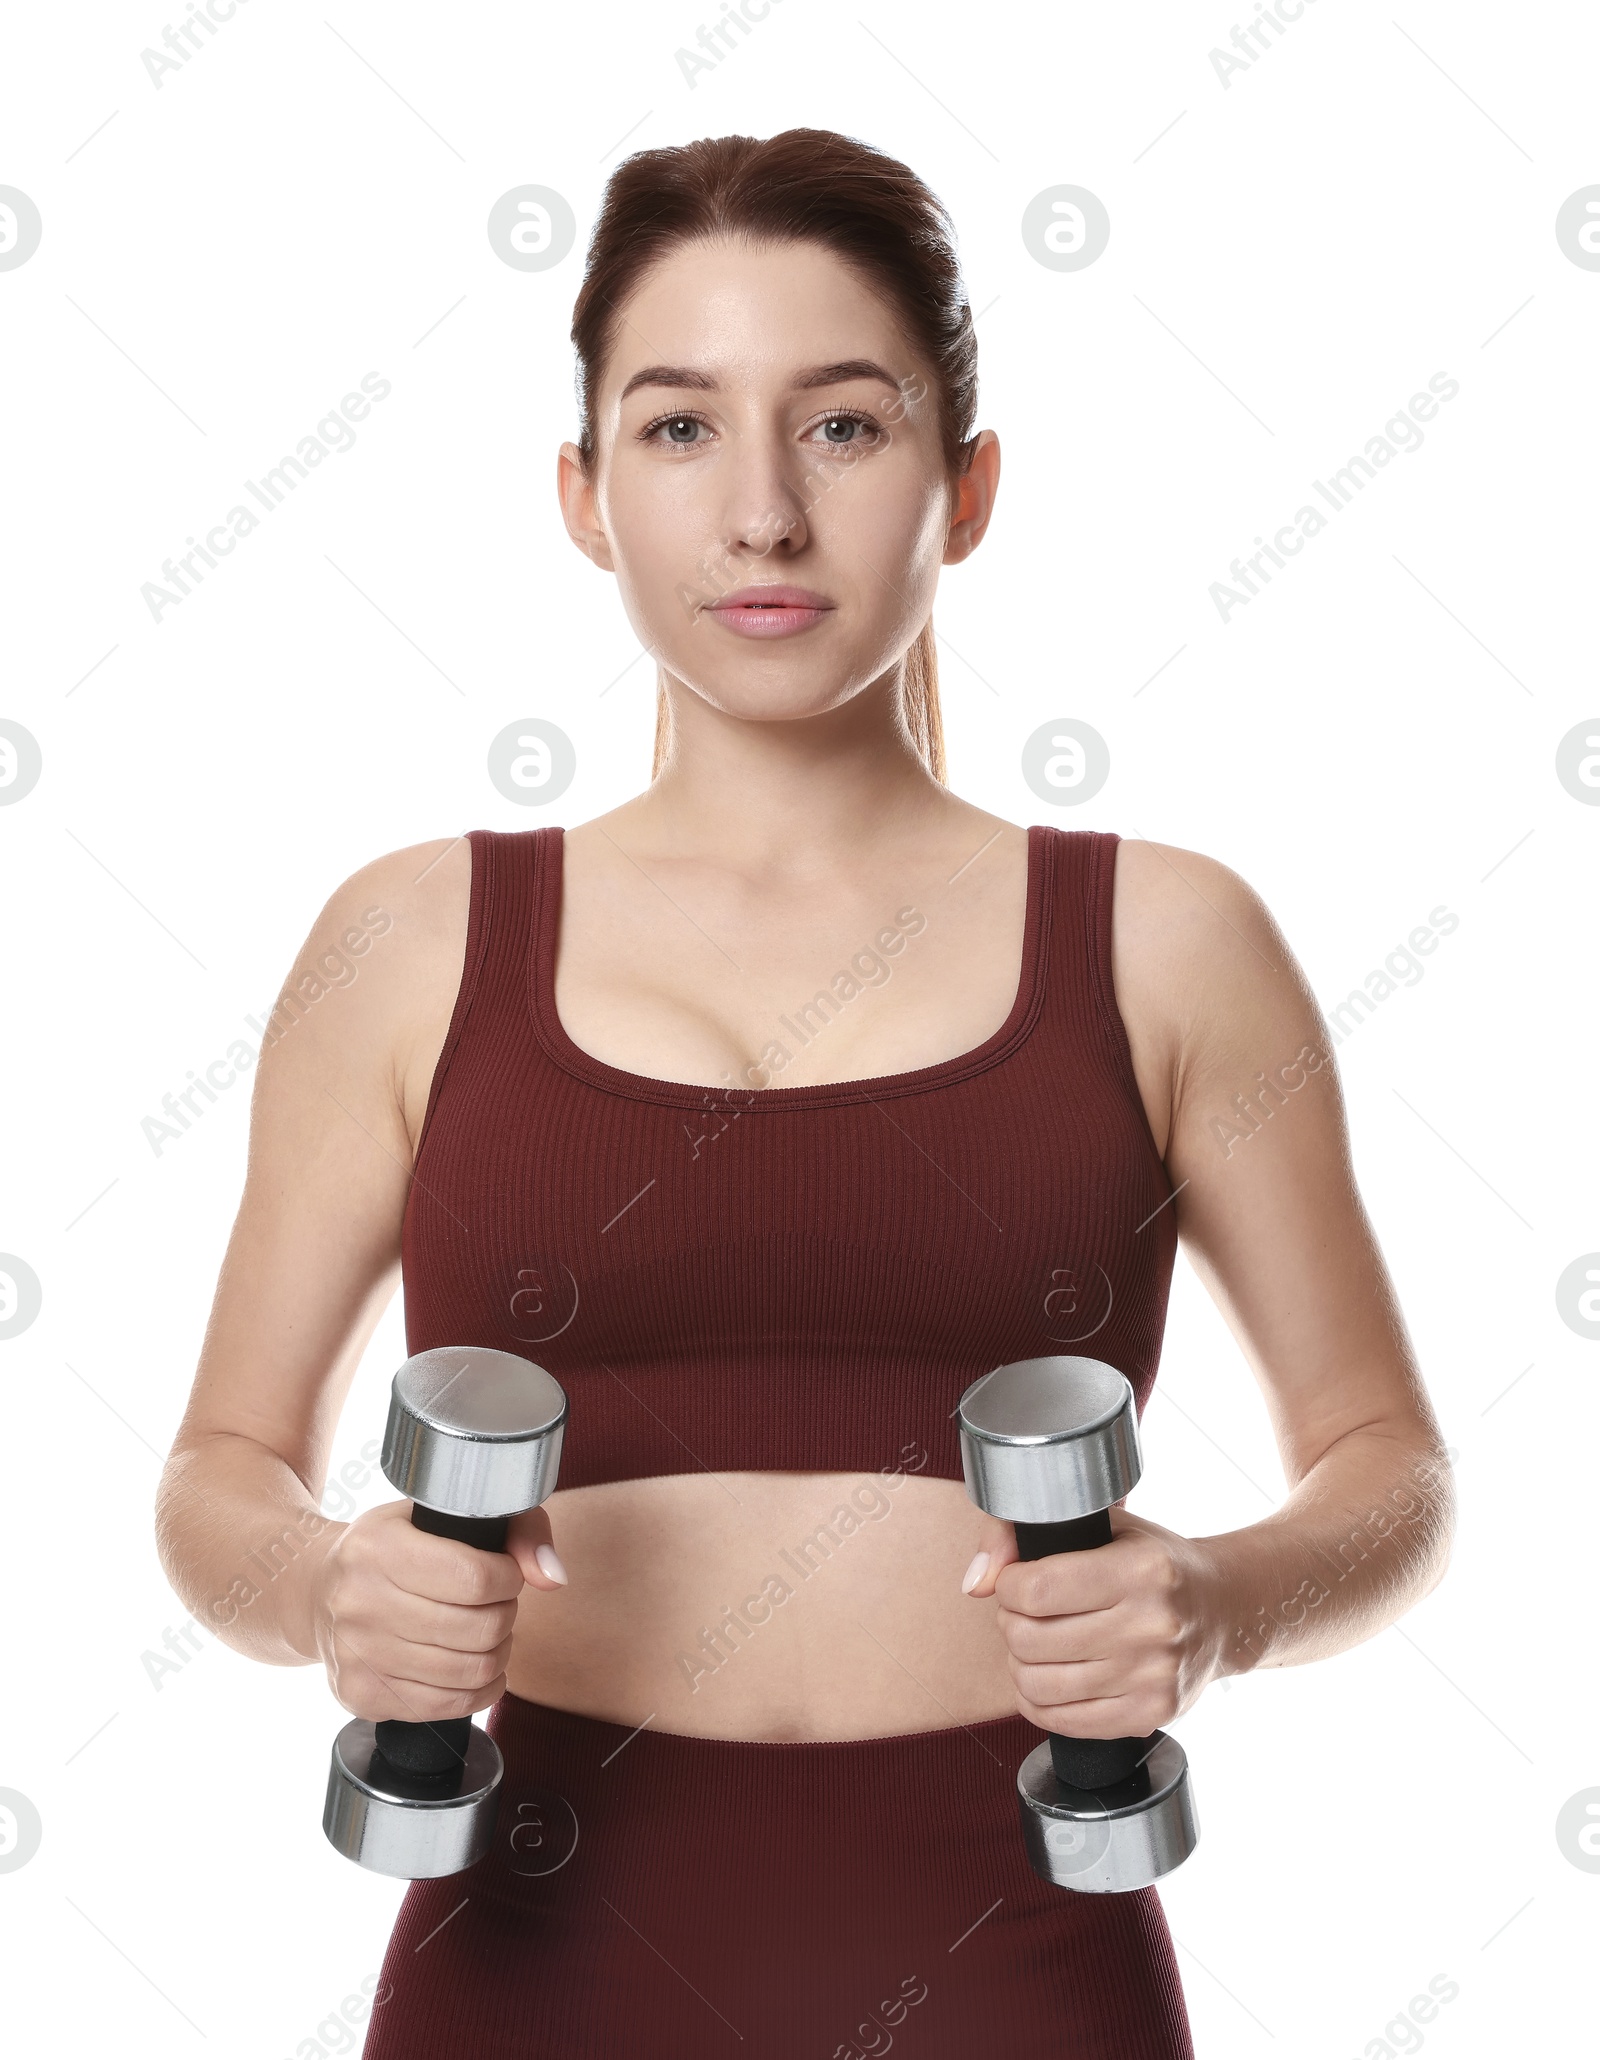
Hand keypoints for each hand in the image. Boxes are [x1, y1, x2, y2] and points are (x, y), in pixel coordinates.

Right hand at [311, 1499, 566, 1721]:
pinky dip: (479, 1689)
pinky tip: (474, 1665)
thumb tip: (553, 1577)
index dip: (509, 1577)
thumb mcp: (443, 1512)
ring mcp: (357, 1655)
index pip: (476, 1577)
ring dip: (497, 1652)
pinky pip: (448, 1707)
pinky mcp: (361, 1696)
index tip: (503, 1571)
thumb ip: (516, 1528)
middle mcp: (360, 1603)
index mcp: (379, 1548)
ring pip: (470, 1671)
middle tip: (496, 1602)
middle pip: (480, 1628)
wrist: (315, 1590)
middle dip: (506, 1614)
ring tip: (487, 1632)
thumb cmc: (394, 1546)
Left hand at [960, 1508, 1224, 1738]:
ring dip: (1020, 1664)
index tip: (1018, 1581)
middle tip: (1027, 1612)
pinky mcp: (1150, 1715)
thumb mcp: (1102, 1526)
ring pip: (1038, 1685)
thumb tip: (975, 1581)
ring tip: (1036, 1644)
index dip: (1008, 1585)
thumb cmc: (1154, 1563)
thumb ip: (1024, 1535)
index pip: (1036, 1588)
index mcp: (1141, 1570)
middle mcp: (1152, 1625)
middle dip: (1010, 1622)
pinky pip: (1062, 1722)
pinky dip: (1038, 1703)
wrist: (1225, 1610)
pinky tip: (1050, 1678)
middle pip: (1030, 1639)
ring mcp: (1153, 1677)